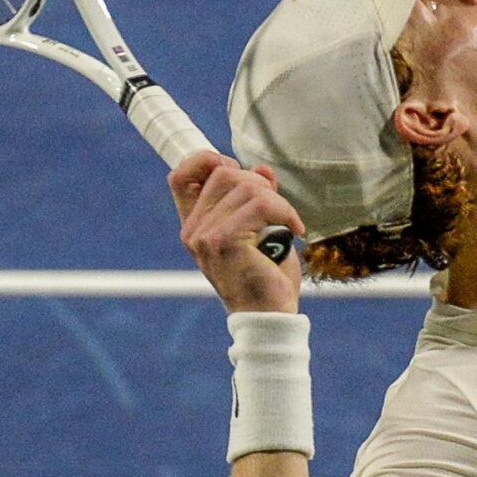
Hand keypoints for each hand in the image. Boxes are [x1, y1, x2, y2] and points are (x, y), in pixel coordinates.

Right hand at [169, 150, 304, 312]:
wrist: (269, 315)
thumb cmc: (265, 275)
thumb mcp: (260, 229)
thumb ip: (256, 198)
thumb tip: (261, 169)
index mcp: (194, 226)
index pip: (181, 176)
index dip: (205, 160)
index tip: (236, 168)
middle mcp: (192, 230)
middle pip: (223, 173)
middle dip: (259, 183)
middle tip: (277, 210)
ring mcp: (204, 236)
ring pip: (246, 186)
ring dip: (277, 201)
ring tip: (287, 224)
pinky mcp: (222, 241)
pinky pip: (261, 204)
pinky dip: (285, 212)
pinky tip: (295, 230)